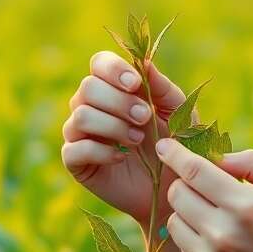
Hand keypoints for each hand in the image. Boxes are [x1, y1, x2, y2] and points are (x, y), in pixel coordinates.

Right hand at [62, 52, 189, 228]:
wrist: (171, 189)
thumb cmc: (174, 145)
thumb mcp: (177, 113)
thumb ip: (161, 87)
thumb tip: (143, 62)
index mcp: (114, 87)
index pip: (99, 63)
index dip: (113, 69)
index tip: (135, 84)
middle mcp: (91, 106)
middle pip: (88, 87)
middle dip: (118, 101)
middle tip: (144, 117)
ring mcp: (80, 133)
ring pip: (80, 116)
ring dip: (112, 126)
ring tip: (137, 139)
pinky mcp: (75, 161)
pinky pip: (74, 148)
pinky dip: (101, 151)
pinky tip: (121, 158)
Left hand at [156, 137, 252, 251]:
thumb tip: (217, 157)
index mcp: (246, 207)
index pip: (195, 171)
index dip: (174, 154)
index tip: (164, 145)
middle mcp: (223, 235)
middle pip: (177, 193)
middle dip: (186, 183)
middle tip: (205, 188)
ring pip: (173, 220)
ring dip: (188, 212)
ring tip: (217, 218)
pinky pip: (181, 248)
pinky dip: (194, 240)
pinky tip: (221, 246)